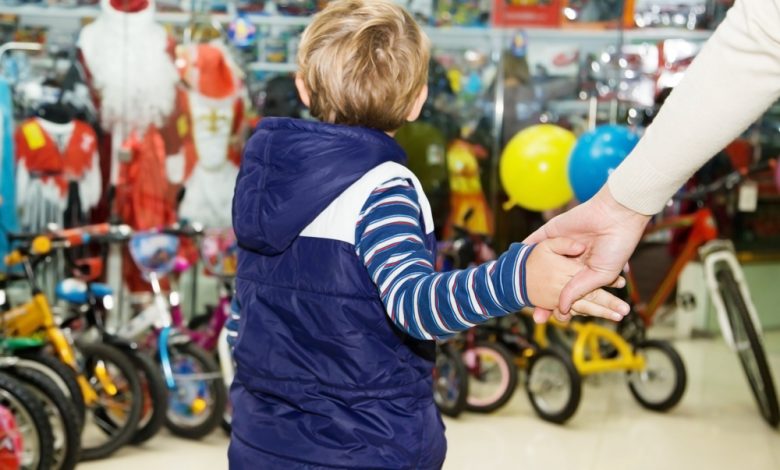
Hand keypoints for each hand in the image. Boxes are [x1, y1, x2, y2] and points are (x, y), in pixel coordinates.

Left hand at [524, 185, 650, 322]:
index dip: (563, 305)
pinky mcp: (551, 231)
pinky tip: (512, 263)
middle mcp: (571, 260)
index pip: (569, 292)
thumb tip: (561, 308)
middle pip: (553, 283)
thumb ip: (578, 291)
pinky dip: (522, 251)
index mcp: (586, 271)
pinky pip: (533, 242)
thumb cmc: (616, 248)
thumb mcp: (600, 276)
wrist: (616, 218)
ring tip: (519, 292)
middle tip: (537, 316)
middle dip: (545, 300)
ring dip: (529, 278)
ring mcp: (560, 246)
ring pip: (541, 265)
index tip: (558, 318)